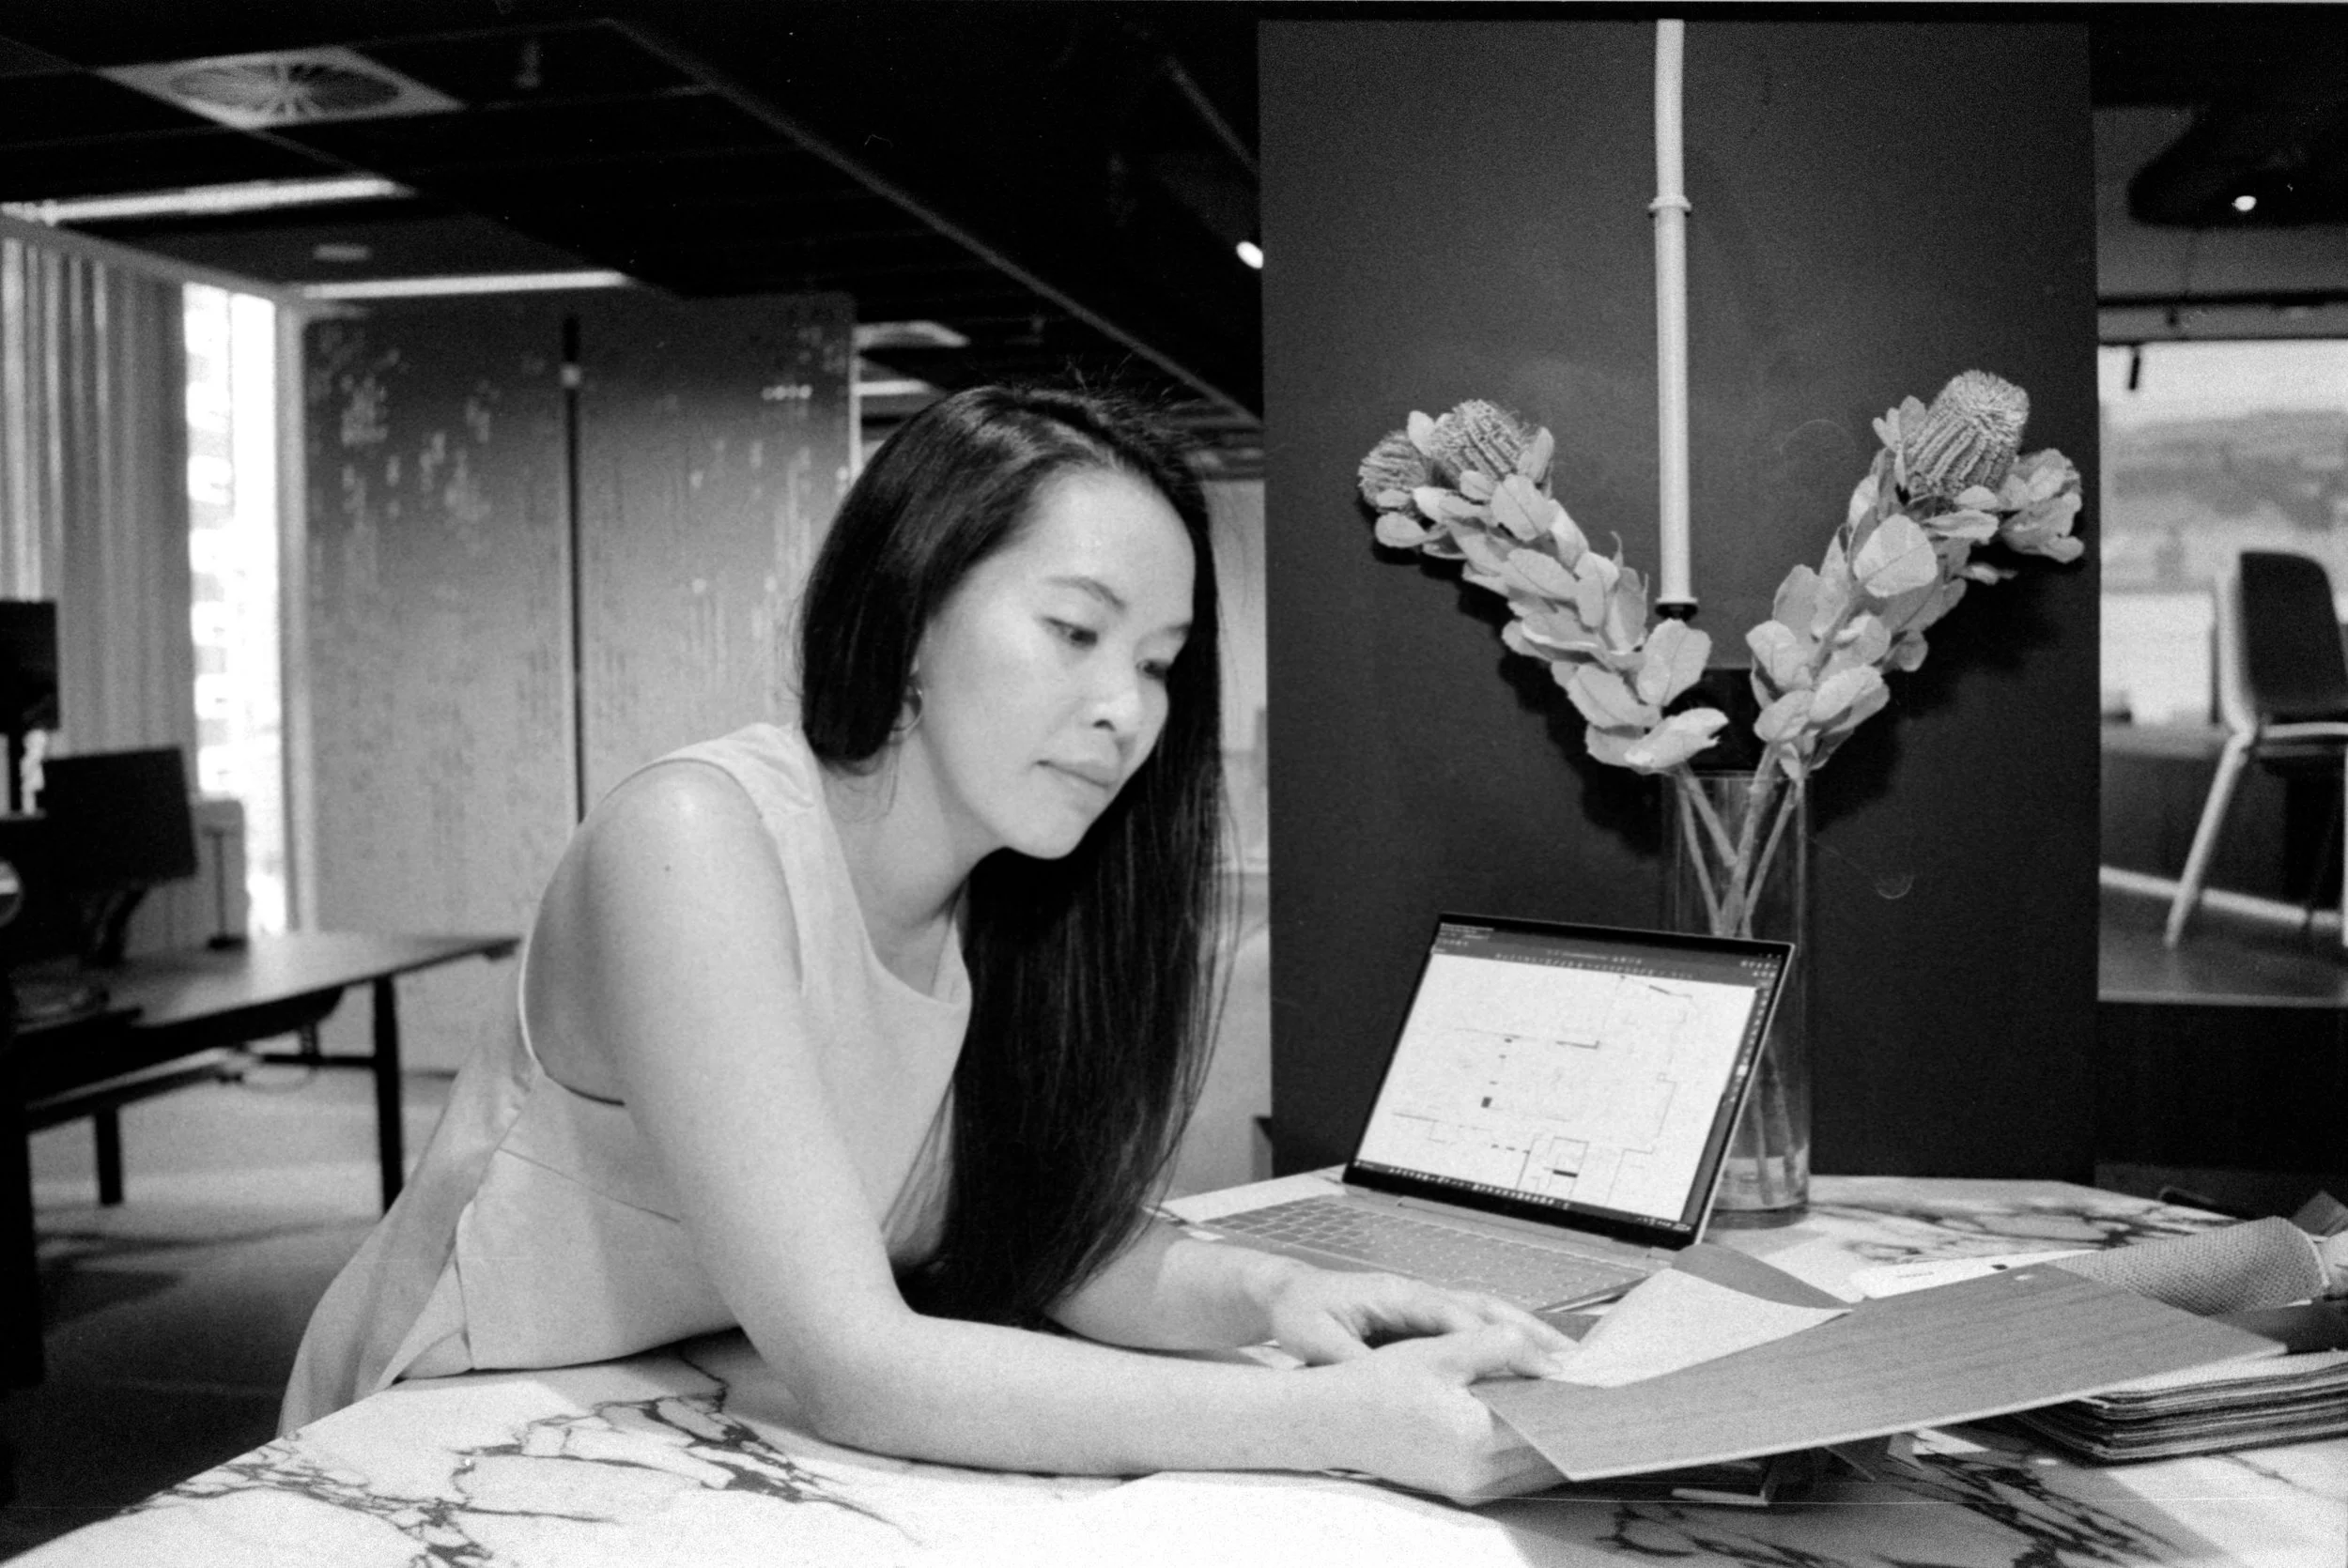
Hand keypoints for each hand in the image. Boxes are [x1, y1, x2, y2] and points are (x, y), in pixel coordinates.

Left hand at [1255, 1262, 1575, 1367]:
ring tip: (1567, 1358)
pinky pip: (1475, 1323)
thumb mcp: (1317, 1340)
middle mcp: (1420, 1293)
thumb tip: (1380, 1379)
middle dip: (1530, 1330)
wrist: (1289, 1293)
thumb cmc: (1303, 1313)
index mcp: (1398, 1296)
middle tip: (1572, 1359)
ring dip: (1528, 1331)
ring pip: (1487, 1312)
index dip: (1495, 1339)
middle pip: (1486, 1307)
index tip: (1530, 1361)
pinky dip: (1508, 1335)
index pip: (1457, 1318)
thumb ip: (1350, 1358)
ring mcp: (1426, 1301)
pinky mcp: (1427, 1315)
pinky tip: (1532, 1358)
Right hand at [1312, 1326, 1564, 1502]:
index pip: (1553, 1423)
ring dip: (1552, 1432)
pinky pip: (1515, 1472)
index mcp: (1478, 1439)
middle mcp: (1480, 1475)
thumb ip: (1502, 1347)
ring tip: (1563, 1393)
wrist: (1331, 1421)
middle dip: (1571, 1415)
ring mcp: (1472, 1488)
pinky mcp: (1462, 1490)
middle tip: (1587, 1381)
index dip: (1578, 1397)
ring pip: (1537, 1465)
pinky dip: (1529, 1446)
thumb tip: (1556, 1360)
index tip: (1598, 1375)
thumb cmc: (1377, 1384)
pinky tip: (1530, 1414)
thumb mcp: (1440, 1350)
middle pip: (1552, 1448)